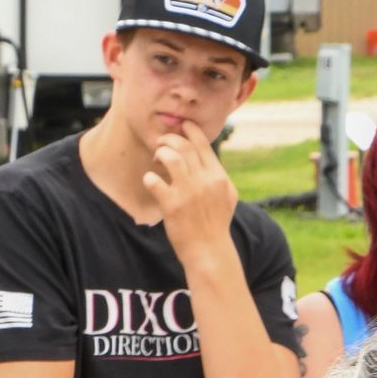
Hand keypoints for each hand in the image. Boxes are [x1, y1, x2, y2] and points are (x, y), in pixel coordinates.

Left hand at [143, 124, 238, 266]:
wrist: (209, 251)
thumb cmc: (216, 224)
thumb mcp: (228, 197)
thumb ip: (219, 176)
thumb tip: (210, 160)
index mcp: (218, 176)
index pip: (202, 144)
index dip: (190, 130)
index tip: (181, 126)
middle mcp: (204, 181)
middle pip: (184, 146)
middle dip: (169, 139)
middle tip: (161, 144)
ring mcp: (188, 192)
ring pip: (171, 157)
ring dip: (161, 153)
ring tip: (156, 159)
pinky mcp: (172, 205)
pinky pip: (154, 181)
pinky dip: (149, 178)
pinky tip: (150, 181)